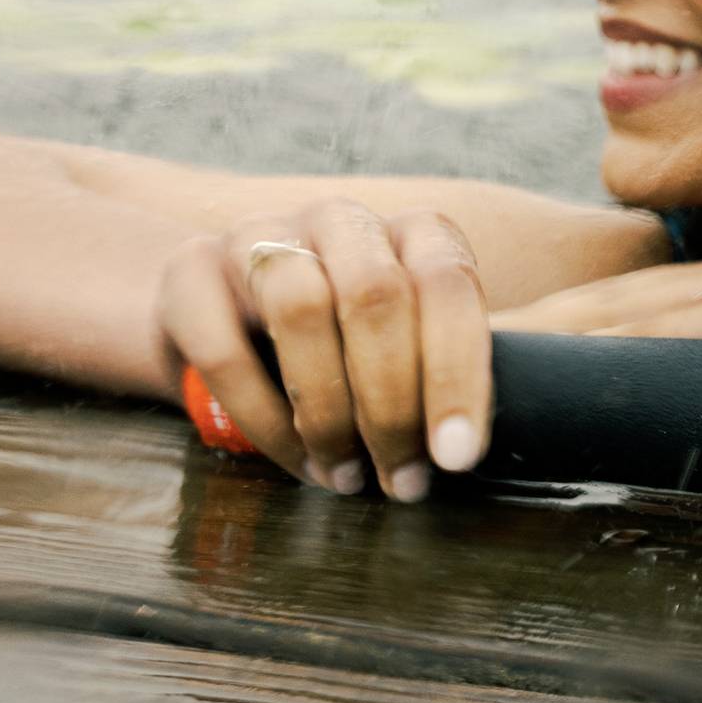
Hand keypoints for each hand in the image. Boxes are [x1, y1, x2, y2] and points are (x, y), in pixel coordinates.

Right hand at [156, 199, 492, 499]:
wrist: (230, 318)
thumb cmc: (352, 349)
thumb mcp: (414, 346)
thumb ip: (453, 370)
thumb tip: (509, 430)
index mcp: (415, 232)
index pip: (449, 285)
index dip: (458, 373)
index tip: (460, 457)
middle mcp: (343, 221)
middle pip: (376, 295)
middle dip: (394, 405)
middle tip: (403, 481)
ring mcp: (261, 236)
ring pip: (300, 307)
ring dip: (328, 411)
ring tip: (349, 476)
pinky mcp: (191, 271)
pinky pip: (224, 348)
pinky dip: (265, 422)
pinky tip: (299, 463)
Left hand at [489, 235, 701, 354]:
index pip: (623, 309)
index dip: (555, 326)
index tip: (493, 349)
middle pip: (599, 304)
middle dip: (523, 329)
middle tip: (441, 355)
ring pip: (616, 311)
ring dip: (546, 336)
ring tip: (476, 362)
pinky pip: (670, 330)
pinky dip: (611, 346)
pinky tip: (570, 366)